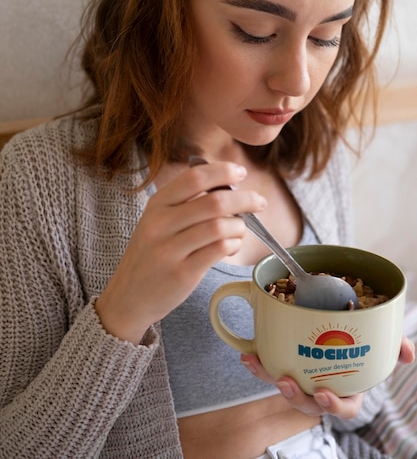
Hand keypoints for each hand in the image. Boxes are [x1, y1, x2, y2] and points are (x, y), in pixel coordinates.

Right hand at [95, 161, 266, 343]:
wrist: (129, 296)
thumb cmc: (151, 254)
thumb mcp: (158, 221)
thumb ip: (186, 203)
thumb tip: (228, 187)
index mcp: (157, 204)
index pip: (194, 177)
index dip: (222, 171)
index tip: (241, 172)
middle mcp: (160, 224)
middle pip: (213, 201)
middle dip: (244, 199)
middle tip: (259, 202)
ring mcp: (170, 249)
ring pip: (219, 226)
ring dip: (239, 226)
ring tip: (240, 230)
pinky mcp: (182, 273)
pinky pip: (218, 250)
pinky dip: (233, 244)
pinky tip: (232, 245)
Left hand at [241, 335, 414, 417]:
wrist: (336, 337)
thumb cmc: (359, 350)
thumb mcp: (379, 348)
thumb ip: (394, 348)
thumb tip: (408, 353)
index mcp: (348, 391)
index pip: (344, 408)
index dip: (333, 404)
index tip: (322, 392)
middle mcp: (323, 391)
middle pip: (308, 404)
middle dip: (296, 396)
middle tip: (287, 382)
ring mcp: (303, 381)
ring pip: (287, 389)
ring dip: (271, 379)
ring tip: (261, 366)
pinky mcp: (286, 367)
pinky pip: (270, 371)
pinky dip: (259, 365)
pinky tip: (248, 354)